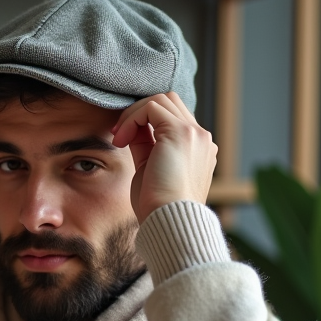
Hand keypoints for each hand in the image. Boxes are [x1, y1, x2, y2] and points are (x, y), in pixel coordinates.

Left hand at [110, 92, 216, 223]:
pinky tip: (121, 140)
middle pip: (169, 103)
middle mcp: (201, 138)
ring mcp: (194, 133)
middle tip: (119, 135)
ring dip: (134, 114)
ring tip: (120, 137)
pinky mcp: (180, 132)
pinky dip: (132, 118)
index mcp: (198, 149)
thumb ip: (146, 146)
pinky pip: (151, 107)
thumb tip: (132, 129)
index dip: (145, 122)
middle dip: (139, 113)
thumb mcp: (150, 169)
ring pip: (161, 99)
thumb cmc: (157, 206)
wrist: (170, 221)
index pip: (172, 118)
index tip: (123, 139)